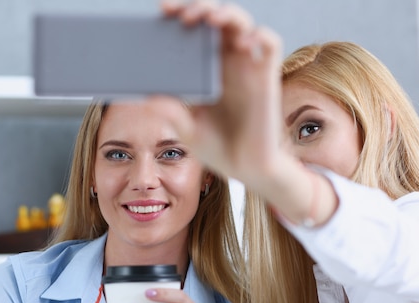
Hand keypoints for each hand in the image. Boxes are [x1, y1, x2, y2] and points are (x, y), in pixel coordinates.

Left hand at [161, 0, 288, 191]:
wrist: (248, 170)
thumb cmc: (220, 149)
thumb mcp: (187, 129)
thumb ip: (171, 112)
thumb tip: (148, 97)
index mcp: (206, 70)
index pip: (194, 30)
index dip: (181, 13)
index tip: (162, 12)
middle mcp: (227, 63)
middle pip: (216, 19)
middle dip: (198, 7)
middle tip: (178, 14)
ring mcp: (248, 68)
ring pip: (241, 23)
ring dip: (225, 14)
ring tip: (207, 19)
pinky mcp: (266, 77)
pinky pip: (270, 43)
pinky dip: (259, 35)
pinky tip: (242, 43)